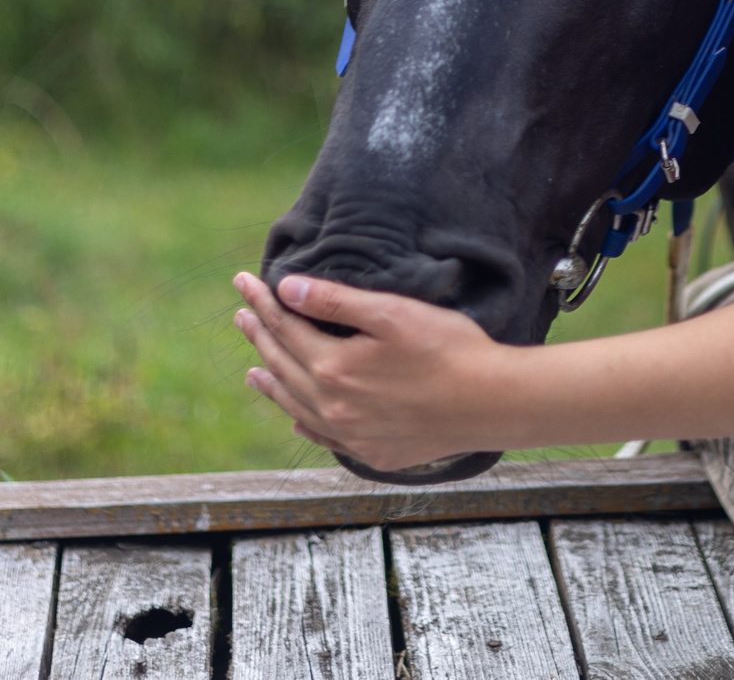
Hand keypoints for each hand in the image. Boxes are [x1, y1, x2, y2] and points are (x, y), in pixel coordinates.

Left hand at [232, 272, 518, 470]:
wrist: (492, 402)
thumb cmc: (448, 349)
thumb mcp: (392, 313)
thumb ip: (336, 302)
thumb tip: (287, 289)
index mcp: (335, 368)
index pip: (285, 327)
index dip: (262, 302)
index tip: (243, 281)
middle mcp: (334, 407)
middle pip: (284, 365)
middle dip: (261, 335)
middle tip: (241, 313)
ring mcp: (352, 435)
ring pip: (296, 406)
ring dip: (272, 382)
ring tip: (252, 368)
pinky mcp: (373, 451)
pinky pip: (323, 438)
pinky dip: (303, 422)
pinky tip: (296, 418)